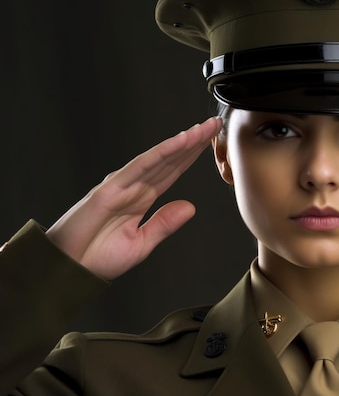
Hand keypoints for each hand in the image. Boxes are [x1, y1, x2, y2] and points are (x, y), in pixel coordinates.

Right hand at [45, 117, 222, 279]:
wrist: (68, 272)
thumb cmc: (96, 259)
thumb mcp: (141, 244)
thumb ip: (164, 224)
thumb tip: (191, 206)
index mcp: (141, 199)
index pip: (173, 171)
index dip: (192, 155)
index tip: (211, 140)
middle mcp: (134, 187)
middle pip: (170, 160)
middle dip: (193, 142)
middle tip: (214, 123)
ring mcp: (122, 185)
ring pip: (158, 158)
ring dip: (182, 142)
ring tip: (203, 128)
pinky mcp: (110, 189)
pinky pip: (140, 167)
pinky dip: (160, 153)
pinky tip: (179, 141)